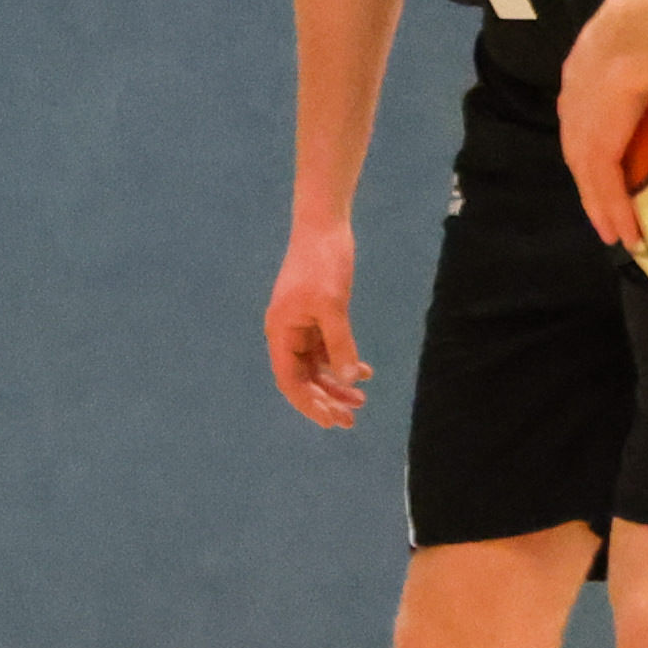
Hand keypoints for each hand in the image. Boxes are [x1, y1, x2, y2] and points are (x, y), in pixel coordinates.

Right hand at [264, 224, 366, 427]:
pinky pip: (328, 349)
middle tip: (350, 421)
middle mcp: (287, 333)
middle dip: (325, 400)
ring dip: (337, 383)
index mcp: (281, 332)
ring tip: (361, 402)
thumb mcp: (333, 305)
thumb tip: (350, 379)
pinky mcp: (318, 316)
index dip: (308, 404)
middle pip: (303, 378)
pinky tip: (366, 373)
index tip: (330, 421)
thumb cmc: (323, 262)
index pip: (290, 380)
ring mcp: (302, 325)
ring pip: (317, 366)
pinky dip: (344, 361)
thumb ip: (341, 343)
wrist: (324, 226)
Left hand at [558, 0, 647, 248]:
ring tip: (615, 233)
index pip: (582, 104)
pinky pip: (605, 190)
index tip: (602, 144)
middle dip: (589, 175)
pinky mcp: (597, 150)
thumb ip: (631, 0)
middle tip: (601, 200)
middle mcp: (574, 100)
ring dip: (600, 207)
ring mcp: (583, 128)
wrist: (642, 33)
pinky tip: (625, 235)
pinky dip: (614, 213)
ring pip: (588, 177)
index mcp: (582, 66)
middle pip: (579, 147)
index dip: (590, 126)